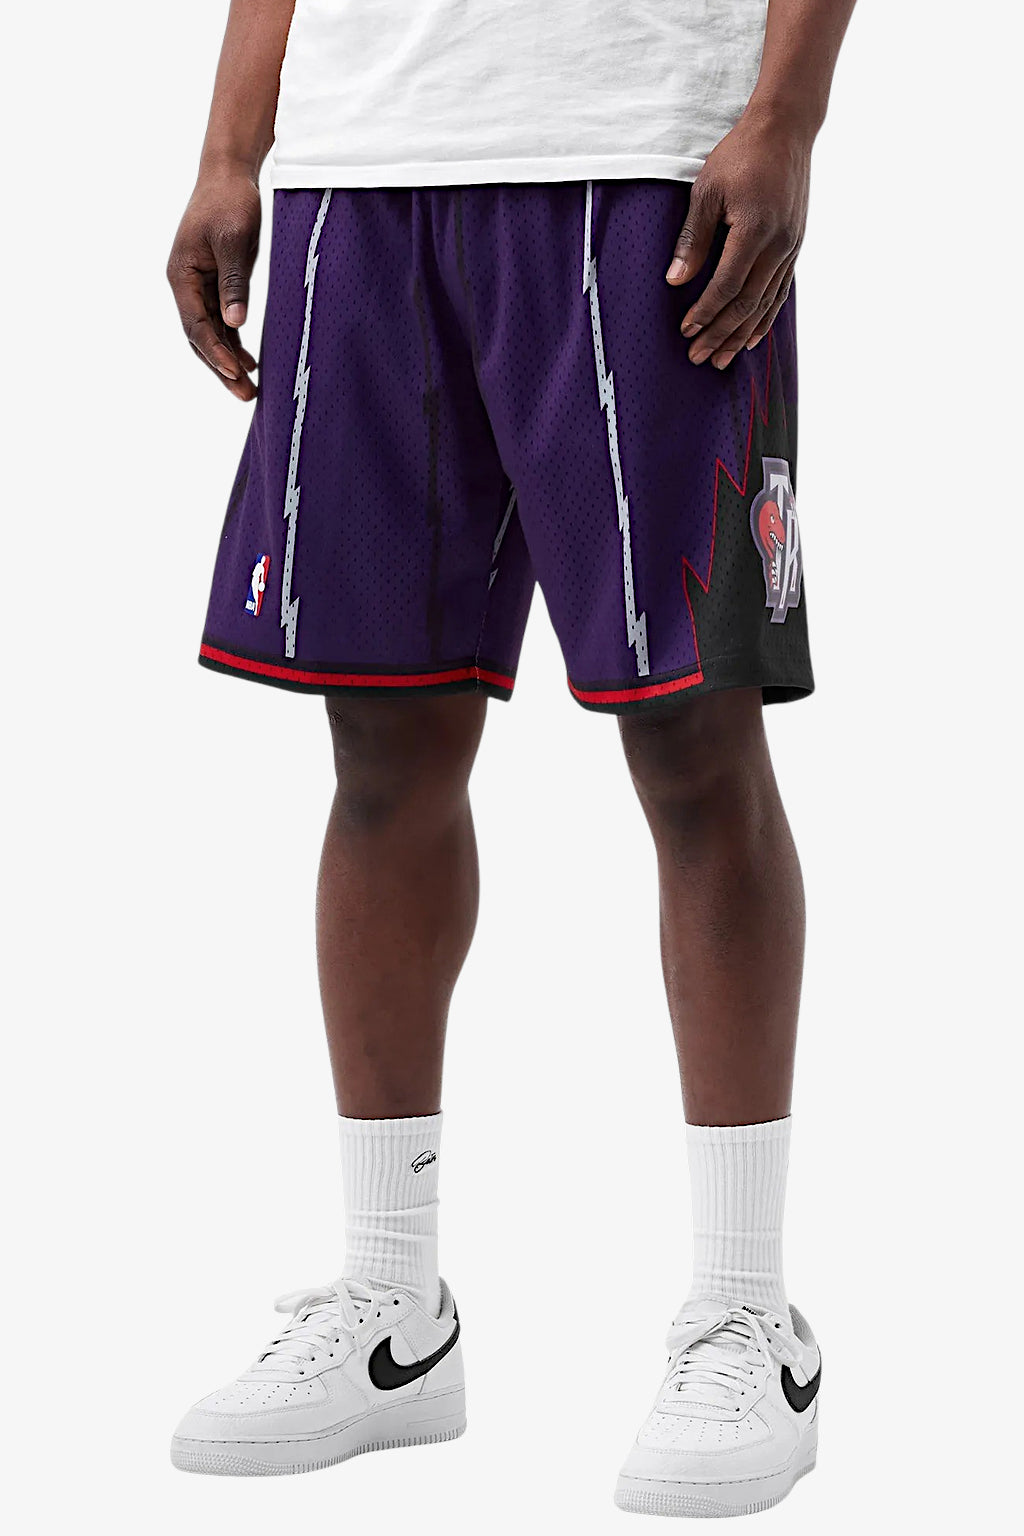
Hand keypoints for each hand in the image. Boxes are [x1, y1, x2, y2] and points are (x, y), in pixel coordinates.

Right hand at [167, 168, 260, 399]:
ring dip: (230, 362)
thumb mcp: (233, 241)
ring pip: (213, 335)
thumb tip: (234, 325)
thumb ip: (232, 284)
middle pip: (201, 338)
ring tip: (250, 391)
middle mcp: (186, 286)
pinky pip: (223, 323)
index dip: (215, 351)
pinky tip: (250, 364)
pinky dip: (235, 344)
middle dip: (222, 368)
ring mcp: (200, 287)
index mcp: (182, 276)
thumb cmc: (229, 202)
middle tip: (246, 397)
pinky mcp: (216, 285)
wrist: (229, 176)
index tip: (235, 372)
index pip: (196, 325)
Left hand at [666, 108, 811, 367]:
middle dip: (721, 334)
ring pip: (765, 304)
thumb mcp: (707, 190)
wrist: (786, 129)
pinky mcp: (795, 246)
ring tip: (722, 359)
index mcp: (754, 230)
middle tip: (698, 358)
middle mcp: (778, 244)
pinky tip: (752, 336)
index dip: (706, 313)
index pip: (726, 286)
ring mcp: (790, 247)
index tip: (686, 331)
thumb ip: (693, 238)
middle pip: (747, 304)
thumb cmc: (741, 154)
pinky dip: (765, 317)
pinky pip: (780, 291)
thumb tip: (676, 281)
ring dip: (742, 334)